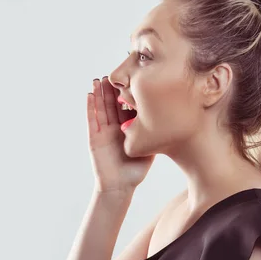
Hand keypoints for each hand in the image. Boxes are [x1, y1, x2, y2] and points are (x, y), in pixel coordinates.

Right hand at [86, 77, 155, 193]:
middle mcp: (114, 127)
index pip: (126, 106)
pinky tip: (90, 94)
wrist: (120, 187)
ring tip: (99, 78)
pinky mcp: (94, 137)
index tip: (131, 77)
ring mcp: (103, 131)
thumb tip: (170, 118)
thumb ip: (154, 134)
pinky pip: (92, 119)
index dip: (127, 92)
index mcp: (127, 128)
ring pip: (100, 108)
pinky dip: (90, 107)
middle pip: (111, 103)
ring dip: (99, 93)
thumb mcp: (149, 148)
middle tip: (113, 73)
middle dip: (111, 88)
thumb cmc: (135, 171)